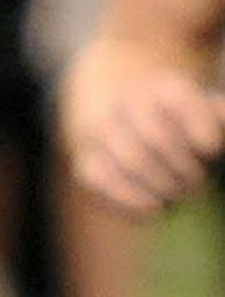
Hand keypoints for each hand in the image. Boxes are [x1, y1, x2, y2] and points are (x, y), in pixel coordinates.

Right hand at [64, 41, 224, 217]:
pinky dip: (130, 199)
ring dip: (161, 186)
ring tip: (178, 198)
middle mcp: (128, 103)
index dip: (199, 125)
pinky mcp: (86, 162)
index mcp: (162, 87)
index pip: (179, 101)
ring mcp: (102, 131)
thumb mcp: (203, 112)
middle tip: (198, 186)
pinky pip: (101, 180)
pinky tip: (155, 209)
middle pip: (157, 138)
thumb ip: (216, 115)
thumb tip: (221, 124)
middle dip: (184, 168)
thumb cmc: (180, 127)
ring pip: (131, 161)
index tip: (213, 149)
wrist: (128, 124)